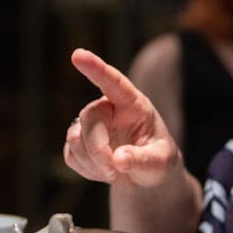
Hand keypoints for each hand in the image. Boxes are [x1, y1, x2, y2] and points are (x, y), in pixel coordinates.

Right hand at [64, 48, 179, 186]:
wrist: (145, 176)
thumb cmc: (159, 162)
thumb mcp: (162, 163)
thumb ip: (144, 160)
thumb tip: (119, 159)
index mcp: (133, 104)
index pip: (113, 82)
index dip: (96, 68)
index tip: (78, 55)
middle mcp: (109, 108)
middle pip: (90, 118)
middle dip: (98, 149)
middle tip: (114, 171)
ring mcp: (90, 124)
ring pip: (76, 137)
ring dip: (92, 162)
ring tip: (114, 173)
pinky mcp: (78, 142)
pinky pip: (71, 155)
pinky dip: (86, 169)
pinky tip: (102, 172)